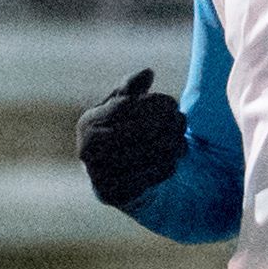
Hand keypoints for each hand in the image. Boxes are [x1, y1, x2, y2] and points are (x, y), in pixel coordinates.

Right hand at [73, 69, 186, 210]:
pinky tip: (172, 159)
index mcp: (87, 123)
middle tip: (181, 121)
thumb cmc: (125, 134)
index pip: (126, 106)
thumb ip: (133, 88)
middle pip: (141, 128)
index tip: (173, 103)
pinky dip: (169, 164)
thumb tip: (147, 74)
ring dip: (175, 143)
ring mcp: (98, 174)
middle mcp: (86, 149)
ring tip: (181, 139)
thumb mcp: (126, 108)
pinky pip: (153, 175)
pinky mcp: (114, 195)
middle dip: (169, 122)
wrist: (120, 177)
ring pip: (152, 152)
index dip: (156, 102)